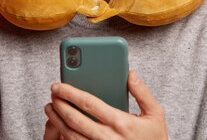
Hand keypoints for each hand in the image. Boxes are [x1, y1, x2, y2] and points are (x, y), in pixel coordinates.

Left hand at [43, 70, 167, 139]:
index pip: (89, 104)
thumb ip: (142, 92)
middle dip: (59, 104)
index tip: (59, 85)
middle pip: (75, 119)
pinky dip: (64, 137)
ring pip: (71, 135)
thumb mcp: (155, 114)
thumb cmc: (155, 139)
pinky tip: (59, 128)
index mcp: (121, 123)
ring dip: (57, 121)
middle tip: (52, 94)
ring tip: (50, 108)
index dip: (70, 93)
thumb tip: (130, 73)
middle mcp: (108, 138)